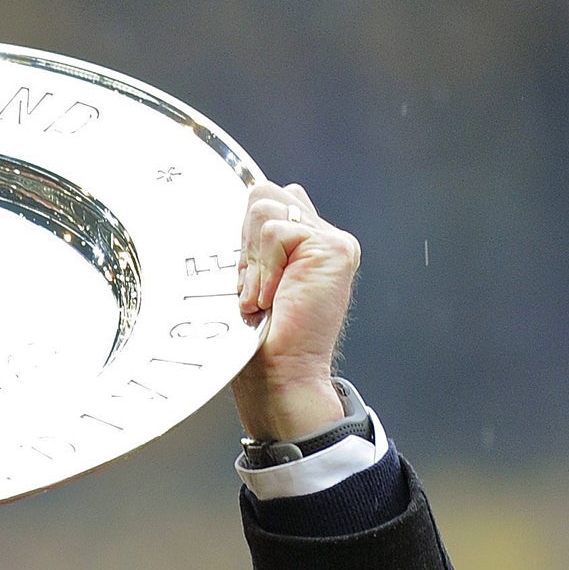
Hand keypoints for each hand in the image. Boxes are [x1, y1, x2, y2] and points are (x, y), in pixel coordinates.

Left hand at [230, 180, 361, 441]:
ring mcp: (331, 240)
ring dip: (251, 261)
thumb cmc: (260, 340)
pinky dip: (262, 269)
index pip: (266, 200)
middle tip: (251, 291)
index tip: (243, 282)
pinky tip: (269, 299)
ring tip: (260, 298)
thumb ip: (252, 246)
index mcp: (304, 243)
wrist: (282, 375)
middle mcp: (322, 236)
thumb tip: (236, 215)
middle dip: (243, 242)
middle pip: (263, 194)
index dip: (242, 236)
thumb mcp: (250, 282)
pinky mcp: (332, 247)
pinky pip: (274, 232)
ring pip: (264, 208)